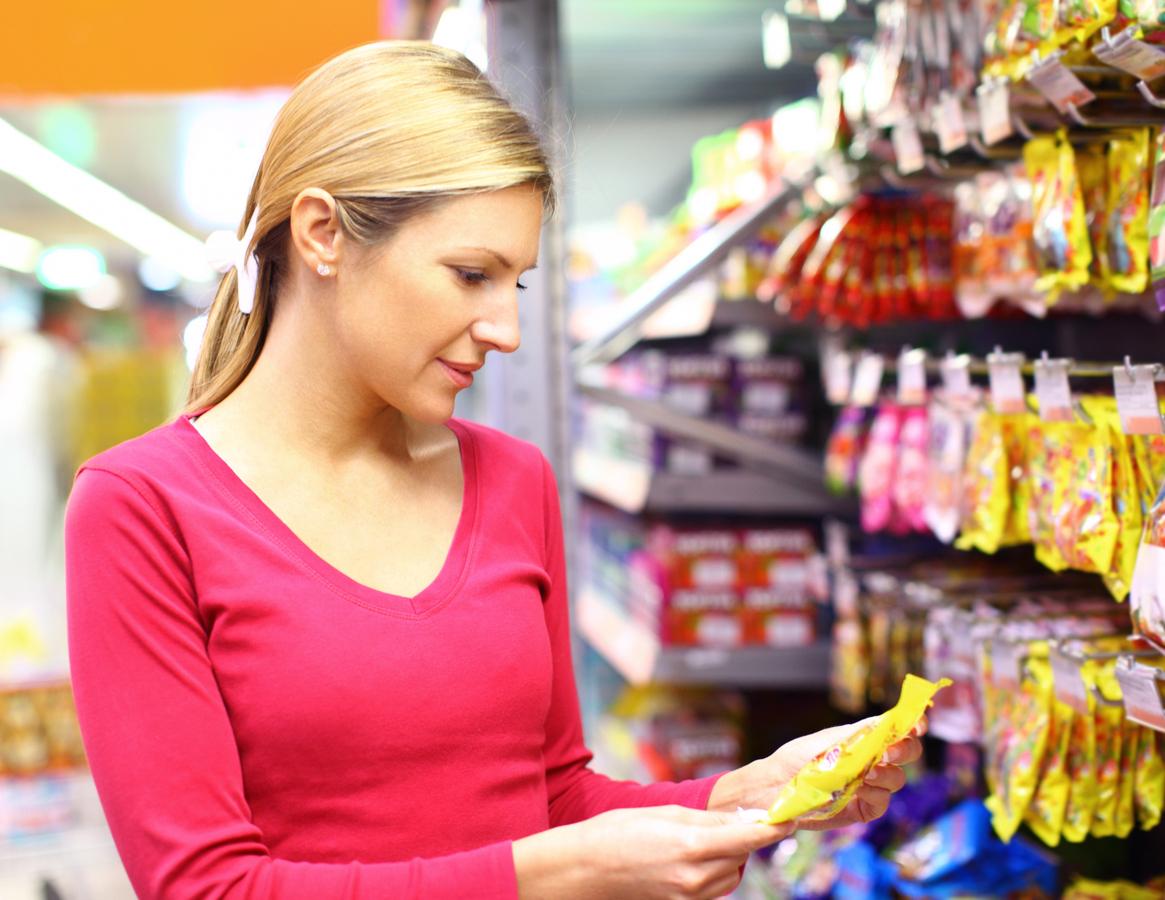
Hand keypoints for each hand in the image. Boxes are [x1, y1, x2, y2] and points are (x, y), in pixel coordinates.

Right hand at [513, 804, 790, 899]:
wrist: (584, 870)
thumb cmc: (617, 833)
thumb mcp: (665, 813)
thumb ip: (708, 819)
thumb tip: (743, 818)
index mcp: (690, 846)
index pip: (747, 839)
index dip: (772, 829)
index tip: (789, 818)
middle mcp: (693, 878)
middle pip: (740, 859)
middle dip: (743, 840)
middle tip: (736, 821)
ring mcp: (687, 898)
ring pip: (729, 877)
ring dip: (729, 858)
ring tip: (705, 839)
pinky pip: (712, 891)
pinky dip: (714, 874)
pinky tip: (695, 858)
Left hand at [708, 717, 926, 830]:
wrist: (775, 788)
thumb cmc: (796, 758)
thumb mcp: (825, 740)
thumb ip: (857, 733)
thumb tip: (886, 721)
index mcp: (864, 738)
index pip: (898, 729)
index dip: (913, 725)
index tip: (917, 724)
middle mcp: (871, 760)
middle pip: (906, 753)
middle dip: (904, 751)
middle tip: (888, 753)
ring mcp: (869, 785)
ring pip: (896, 779)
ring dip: (885, 775)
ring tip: (863, 774)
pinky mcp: (863, 808)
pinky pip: (882, 802)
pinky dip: (874, 796)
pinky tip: (857, 792)